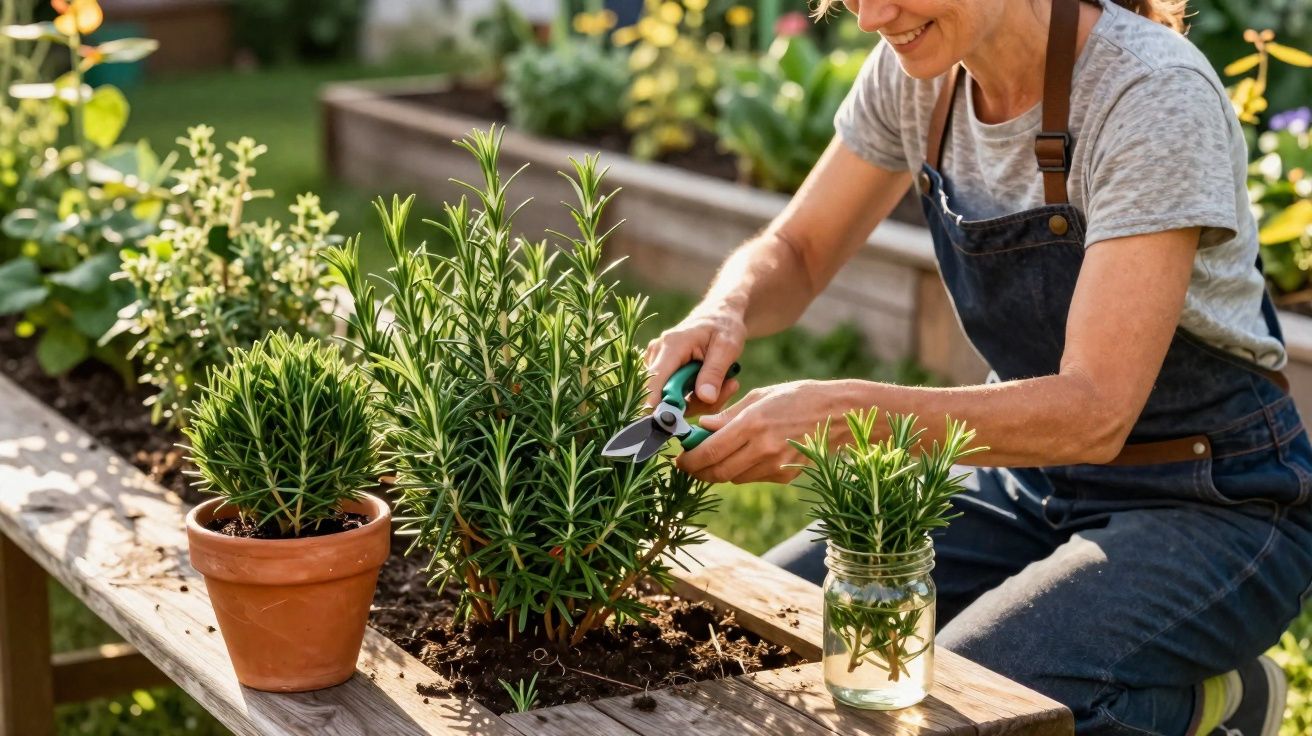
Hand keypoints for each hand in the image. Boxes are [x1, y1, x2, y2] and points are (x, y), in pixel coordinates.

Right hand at [645, 306, 745, 413]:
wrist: (719, 316)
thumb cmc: (724, 327)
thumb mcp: (727, 347)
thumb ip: (714, 372)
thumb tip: (705, 397)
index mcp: (671, 346)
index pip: (654, 381)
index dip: (657, 405)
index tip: (668, 424)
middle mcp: (657, 355)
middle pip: (664, 396)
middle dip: (696, 403)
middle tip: (729, 389)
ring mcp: (657, 364)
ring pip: (672, 400)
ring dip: (700, 401)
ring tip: (728, 384)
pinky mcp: (663, 373)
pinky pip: (676, 397)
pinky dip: (696, 398)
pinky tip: (715, 385)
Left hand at [677, 380, 854, 483]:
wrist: (839, 415)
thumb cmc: (798, 397)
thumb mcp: (760, 397)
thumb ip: (728, 416)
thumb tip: (701, 428)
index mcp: (752, 424)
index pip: (709, 451)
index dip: (688, 459)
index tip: (679, 458)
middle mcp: (762, 448)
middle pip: (717, 472)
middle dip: (697, 471)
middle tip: (689, 463)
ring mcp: (775, 465)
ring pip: (733, 478)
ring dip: (718, 470)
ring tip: (715, 455)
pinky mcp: (785, 476)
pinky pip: (753, 478)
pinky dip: (742, 470)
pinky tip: (746, 455)